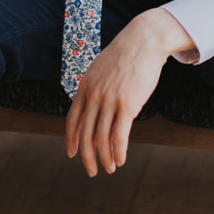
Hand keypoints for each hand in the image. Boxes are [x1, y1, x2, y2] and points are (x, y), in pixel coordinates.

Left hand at [65, 9, 194, 176]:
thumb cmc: (124, 56)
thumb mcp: (100, 69)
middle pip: (85, 135)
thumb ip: (93, 88)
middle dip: (87, 158)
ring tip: (110, 168)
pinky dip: (119, 152)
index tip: (72, 154)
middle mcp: (93, 96)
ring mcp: (109, 101)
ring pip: (102, 139)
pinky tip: (121, 160)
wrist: (143, 41)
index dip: (71, 140)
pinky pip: (119, 136)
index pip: (72, 121)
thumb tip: (90, 104)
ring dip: (105, 159)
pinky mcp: (127, 105)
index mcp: (84, 87)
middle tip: (91, 171)